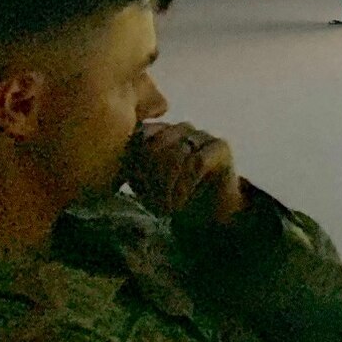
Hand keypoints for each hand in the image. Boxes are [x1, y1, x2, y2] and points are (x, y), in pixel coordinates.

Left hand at [128, 122, 246, 225]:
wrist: (209, 212)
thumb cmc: (171, 196)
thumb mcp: (143, 183)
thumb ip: (132, 168)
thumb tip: (121, 164)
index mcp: (158, 132)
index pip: (140, 135)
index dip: (136, 162)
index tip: (138, 187)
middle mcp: (179, 129)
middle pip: (157, 145)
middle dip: (152, 178)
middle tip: (152, 202)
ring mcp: (200, 135)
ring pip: (177, 153)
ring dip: (169, 184)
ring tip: (166, 206)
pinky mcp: (220, 146)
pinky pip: (197, 161)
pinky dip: (186, 184)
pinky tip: (182, 201)